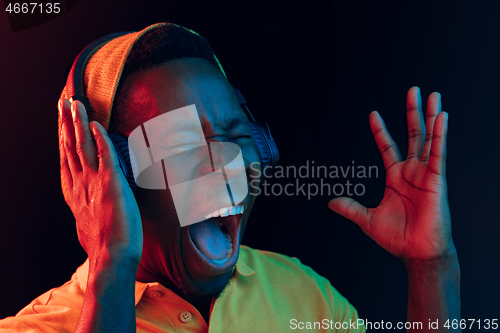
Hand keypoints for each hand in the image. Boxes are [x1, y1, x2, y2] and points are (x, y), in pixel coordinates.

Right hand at [58, 99, 142, 266]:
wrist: (112, 257)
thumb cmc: (105, 244)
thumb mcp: (89, 222)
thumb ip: (88, 207)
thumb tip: (91, 203)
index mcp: (74, 192)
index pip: (67, 159)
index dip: (63, 138)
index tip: (62, 122)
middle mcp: (80, 184)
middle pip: (70, 147)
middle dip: (66, 123)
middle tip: (63, 103)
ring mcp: (93, 183)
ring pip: (82, 146)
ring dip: (78, 123)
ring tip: (75, 104)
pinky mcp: (111, 183)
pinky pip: (104, 155)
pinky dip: (99, 138)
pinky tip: (96, 124)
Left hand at [329, 87, 454, 260]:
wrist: (416, 253)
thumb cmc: (397, 238)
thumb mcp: (367, 219)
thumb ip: (350, 208)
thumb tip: (329, 202)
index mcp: (395, 177)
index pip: (387, 146)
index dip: (381, 130)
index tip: (373, 113)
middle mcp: (412, 171)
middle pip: (412, 135)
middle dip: (412, 113)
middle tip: (413, 91)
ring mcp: (426, 174)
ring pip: (428, 139)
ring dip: (431, 116)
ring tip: (434, 95)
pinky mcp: (437, 180)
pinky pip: (439, 154)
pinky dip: (440, 135)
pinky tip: (442, 117)